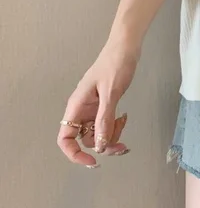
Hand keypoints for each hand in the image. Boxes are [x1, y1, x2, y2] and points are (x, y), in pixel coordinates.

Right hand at [57, 38, 139, 167]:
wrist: (126, 47)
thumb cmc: (115, 65)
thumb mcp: (110, 92)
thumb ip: (104, 119)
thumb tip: (99, 146)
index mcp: (77, 106)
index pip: (65, 139)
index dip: (74, 154)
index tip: (93, 161)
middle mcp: (82, 110)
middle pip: (85, 139)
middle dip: (102, 145)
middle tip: (122, 146)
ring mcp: (93, 107)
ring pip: (98, 133)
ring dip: (111, 135)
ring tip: (124, 123)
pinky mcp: (104, 104)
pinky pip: (106, 123)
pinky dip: (115, 125)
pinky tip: (125, 117)